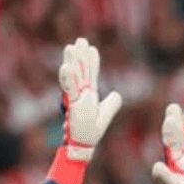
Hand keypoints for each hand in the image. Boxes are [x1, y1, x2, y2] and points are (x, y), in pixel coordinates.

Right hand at [56, 37, 122, 159]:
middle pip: (82, 70)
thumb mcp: (106, 114)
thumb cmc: (92, 130)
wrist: (85, 143)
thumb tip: (117, 95)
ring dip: (72, 61)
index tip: (92, 48)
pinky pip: (69, 89)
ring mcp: (75, 97)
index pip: (91, 74)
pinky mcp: (71, 104)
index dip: (92, 61)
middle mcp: (81, 93)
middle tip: (80, 40)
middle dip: (81, 55)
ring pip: (74, 75)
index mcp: (89, 94)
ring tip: (71, 47)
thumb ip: (112, 104)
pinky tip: (66, 66)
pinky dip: (67, 78)